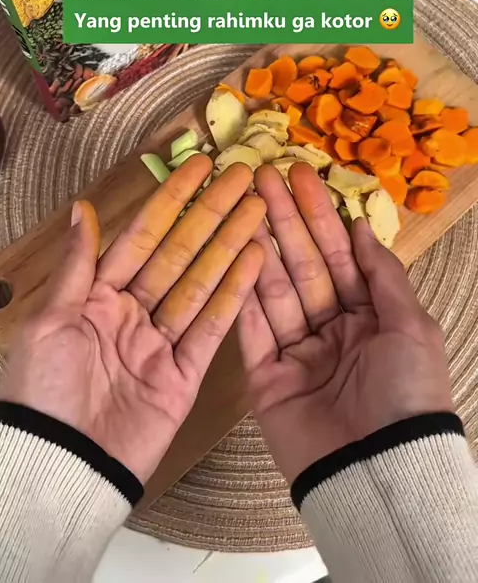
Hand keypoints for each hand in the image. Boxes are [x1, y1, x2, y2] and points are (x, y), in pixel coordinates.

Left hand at [0, 156, 264, 483]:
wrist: (61, 465)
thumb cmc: (43, 389)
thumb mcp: (50, 321)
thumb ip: (77, 266)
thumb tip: (83, 208)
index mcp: (97, 295)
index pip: (141, 236)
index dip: (170, 200)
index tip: (198, 166)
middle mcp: (133, 312)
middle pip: (179, 253)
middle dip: (211, 214)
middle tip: (243, 177)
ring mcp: (162, 342)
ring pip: (202, 283)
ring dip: (230, 245)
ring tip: (259, 210)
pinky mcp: (184, 375)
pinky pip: (212, 328)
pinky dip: (234, 295)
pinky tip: (255, 261)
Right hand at [239, 163, 452, 484]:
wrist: (379, 471)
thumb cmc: (406, 392)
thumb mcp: (411, 326)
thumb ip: (383, 274)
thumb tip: (363, 227)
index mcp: (370, 316)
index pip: (339, 255)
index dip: (320, 215)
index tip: (300, 176)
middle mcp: (332, 329)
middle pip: (303, 264)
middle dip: (284, 219)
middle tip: (262, 173)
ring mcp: (297, 352)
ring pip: (274, 289)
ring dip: (259, 245)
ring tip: (242, 204)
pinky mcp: (265, 377)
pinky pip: (251, 329)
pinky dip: (241, 293)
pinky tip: (232, 254)